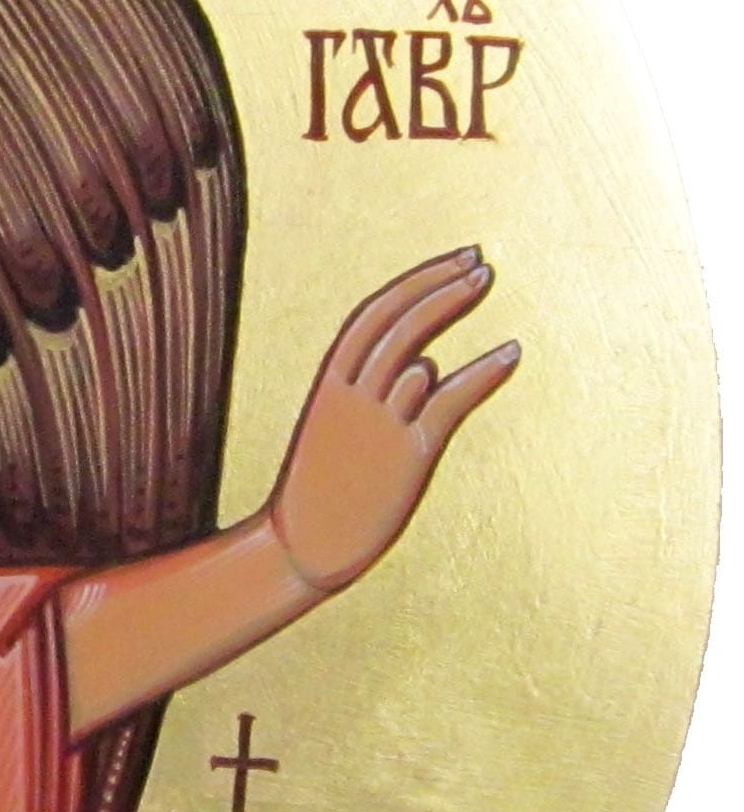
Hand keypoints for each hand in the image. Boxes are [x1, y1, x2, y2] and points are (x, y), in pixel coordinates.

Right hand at [269, 247, 519, 592]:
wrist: (301, 551)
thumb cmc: (324, 494)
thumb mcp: (344, 429)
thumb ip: (384, 390)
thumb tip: (429, 362)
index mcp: (328, 388)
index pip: (371, 316)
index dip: (414, 282)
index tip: (452, 262)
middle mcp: (350, 397)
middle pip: (395, 320)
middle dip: (437, 282)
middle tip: (479, 260)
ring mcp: (376, 426)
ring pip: (416, 348)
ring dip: (452, 306)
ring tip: (485, 279)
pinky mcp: (405, 457)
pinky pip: (448, 403)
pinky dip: (482, 374)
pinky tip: (511, 351)